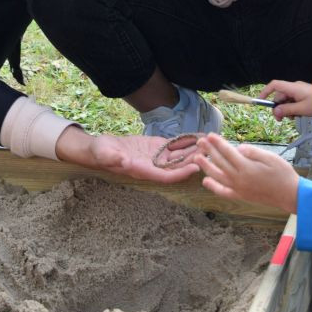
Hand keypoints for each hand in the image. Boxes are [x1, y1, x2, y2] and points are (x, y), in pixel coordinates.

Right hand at [57, 127, 199, 183]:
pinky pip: (174, 146)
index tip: (196, 168)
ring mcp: (156, 156)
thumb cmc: (100, 153)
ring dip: (194, 150)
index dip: (181, 172)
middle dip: (194, 160)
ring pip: (179, 156)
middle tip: (211, 153)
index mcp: (143, 170)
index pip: (166, 175)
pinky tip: (199, 135)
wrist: (99, 148)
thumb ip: (114, 159)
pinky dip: (186, 141)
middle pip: (178, 166)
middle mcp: (153, 165)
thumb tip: (123, 162)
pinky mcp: (156, 146)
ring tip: (210, 143)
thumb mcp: (105, 154)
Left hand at [194, 133, 298, 213]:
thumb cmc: (283, 174)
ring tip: (197, 158)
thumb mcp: (270, 157)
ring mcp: (238, 189)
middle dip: (208, 151)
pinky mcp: (241, 196)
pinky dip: (213, 187)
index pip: (228, 152)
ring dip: (205, 166)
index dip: (218, 143)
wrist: (290, 195)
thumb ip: (252, 152)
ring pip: (217, 176)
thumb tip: (238, 148)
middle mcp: (239, 179)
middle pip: (220, 162)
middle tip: (200, 142)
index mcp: (246, 167)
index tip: (210, 135)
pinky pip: (223, 192)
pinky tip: (206, 181)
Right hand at [259, 80, 311, 120]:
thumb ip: (287, 110)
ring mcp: (299, 91)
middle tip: (281, 119)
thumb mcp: (301, 109)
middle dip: (278, 107)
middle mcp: (294, 87)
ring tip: (293, 118)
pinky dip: (292, 108)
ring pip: (286, 100)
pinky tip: (298, 115)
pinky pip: (293, 101)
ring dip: (286, 110)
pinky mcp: (303, 95)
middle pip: (279, 96)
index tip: (260, 101)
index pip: (274, 85)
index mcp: (292, 88)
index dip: (265, 92)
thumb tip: (275, 112)